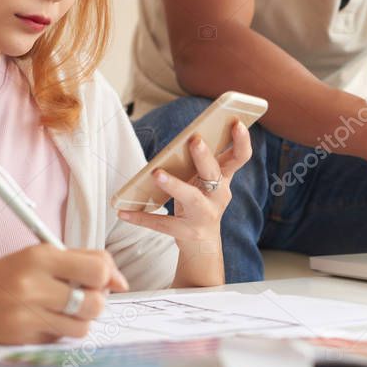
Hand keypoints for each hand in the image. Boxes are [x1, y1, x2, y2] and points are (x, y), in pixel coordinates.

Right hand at [0, 244, 128, 344]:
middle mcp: (32, 285)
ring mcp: (25, 314)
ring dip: (78, 321)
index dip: (108, 278)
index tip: (102, 282)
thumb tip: (121, 283)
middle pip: (95, 303)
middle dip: (95, 303)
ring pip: (82, 327)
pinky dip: (57, 331)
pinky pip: (60, 339)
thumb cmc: (11, 274)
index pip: (97, 270)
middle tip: (80, 298)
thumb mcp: (43, 255)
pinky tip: (40, 320)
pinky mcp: (20, 337)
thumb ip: (86, 260)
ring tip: (60, 310)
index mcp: (41, 257)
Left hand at [118, 120, 252, 247]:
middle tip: (195, 140)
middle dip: (205, 157)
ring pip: (192, 198)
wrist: (202, 243)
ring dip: (175, 185)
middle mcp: (218, 196)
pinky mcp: (186, 231)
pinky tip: (124, 213)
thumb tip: (188, 136)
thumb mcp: (207, 182)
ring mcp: (204, 215)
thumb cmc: (202, 202)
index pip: (240, 158)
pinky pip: (162, 223)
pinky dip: (142, 218)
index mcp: (224, 179)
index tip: (237, 123)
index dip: (242, 141)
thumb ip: (202, 161)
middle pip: (214, 174)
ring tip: (157, 174)